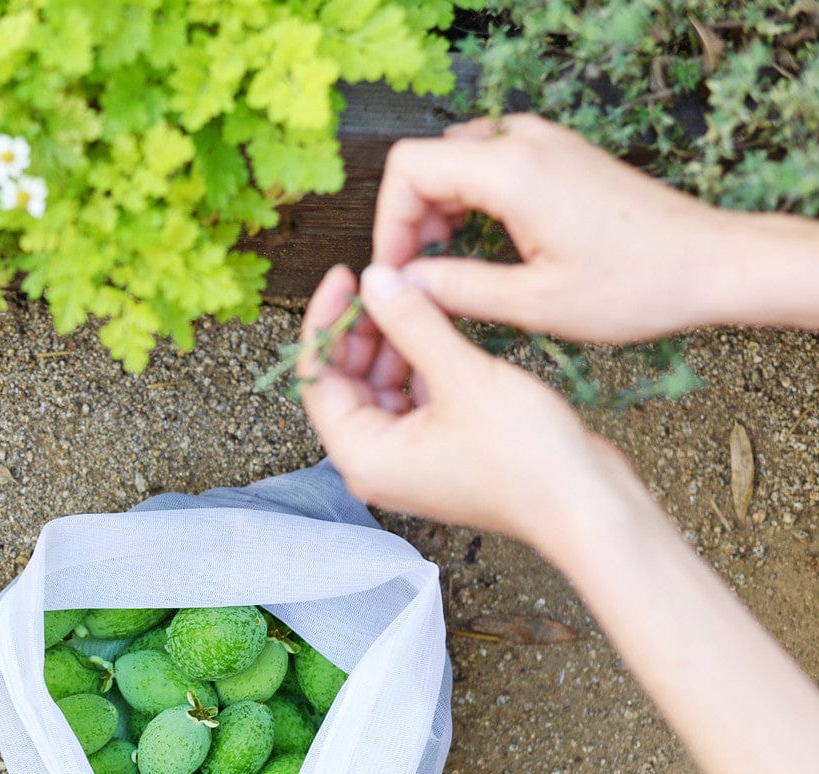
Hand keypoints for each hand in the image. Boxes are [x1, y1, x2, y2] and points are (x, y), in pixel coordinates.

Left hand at [297, 261, 623, 547]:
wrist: (584, 504)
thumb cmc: (525, 456)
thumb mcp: (461, 376)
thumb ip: (412, 323)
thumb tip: (374, 280)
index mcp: (362, 456)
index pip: (318, 380)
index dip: (327, 323)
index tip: (345, 276)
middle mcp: (376, 463)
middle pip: (346, 383)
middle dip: (364, 330)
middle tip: (387, 280)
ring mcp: (407, 460)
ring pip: (381, 387)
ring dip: (394, 343)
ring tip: (418, 296)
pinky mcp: (438, 452)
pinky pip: (412, 398)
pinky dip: (420, 363)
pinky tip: (439, 327)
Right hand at [372, 114, 729, 342]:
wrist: (709, 264)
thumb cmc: (635, 286)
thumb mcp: (534, 304)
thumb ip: (456, 291)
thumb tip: (401, 285)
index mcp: (513, 172)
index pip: (409, 169)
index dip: (389, 222)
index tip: (395, 272)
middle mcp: (525, 143)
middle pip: (428, 161)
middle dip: (409, 221)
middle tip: (415, 278)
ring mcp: (545, 143)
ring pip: (456, 161)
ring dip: (437, 212)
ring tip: (442, 268)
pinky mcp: (559, 156)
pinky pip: (490, 164)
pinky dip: (468, 202)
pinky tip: (476, 247)